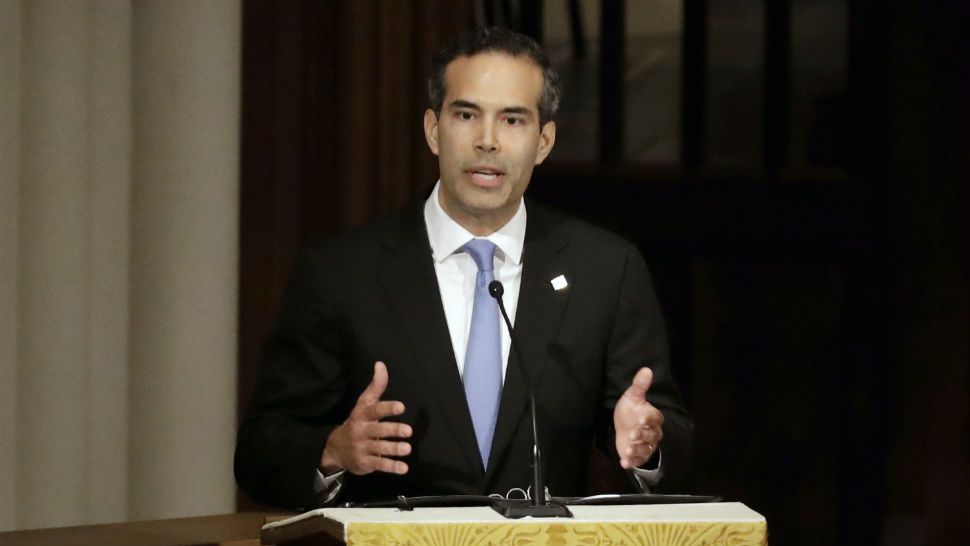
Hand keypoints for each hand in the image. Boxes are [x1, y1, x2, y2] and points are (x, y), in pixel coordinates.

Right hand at [320, 361, 411, 475]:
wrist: (335, 449)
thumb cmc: (357, 422)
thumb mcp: (363, 404)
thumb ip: (376, 386)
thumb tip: (381, 364)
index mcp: (362, 415)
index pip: (374, 410)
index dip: (387, 408)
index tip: (401, 407)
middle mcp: (361, 431)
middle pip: (378, 430)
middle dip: (393, 430)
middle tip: (408, 431)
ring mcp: (362, 448)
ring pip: (379, 448)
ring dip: (394, 449)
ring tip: (407, 448)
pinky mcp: (365, 463)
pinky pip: (379, 465)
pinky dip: (391, 467)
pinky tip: (404, 468)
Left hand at [613, 367, 663, 468]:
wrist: (624, 427)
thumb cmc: (630, 411)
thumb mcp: (632, 397)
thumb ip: (639, 385)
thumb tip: (647, 369)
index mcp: (653, 417)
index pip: (654, 418)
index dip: (648, 419)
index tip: (640, 418)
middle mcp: (652, 432)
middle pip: (651, 435)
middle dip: (642, 436)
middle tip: (633, 434)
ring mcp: (646, 445)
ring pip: (646, 449)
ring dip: (637, 450)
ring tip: (628, 449)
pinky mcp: (639, 455)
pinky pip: (638, 460)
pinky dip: (632, 462)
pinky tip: (624, 462)